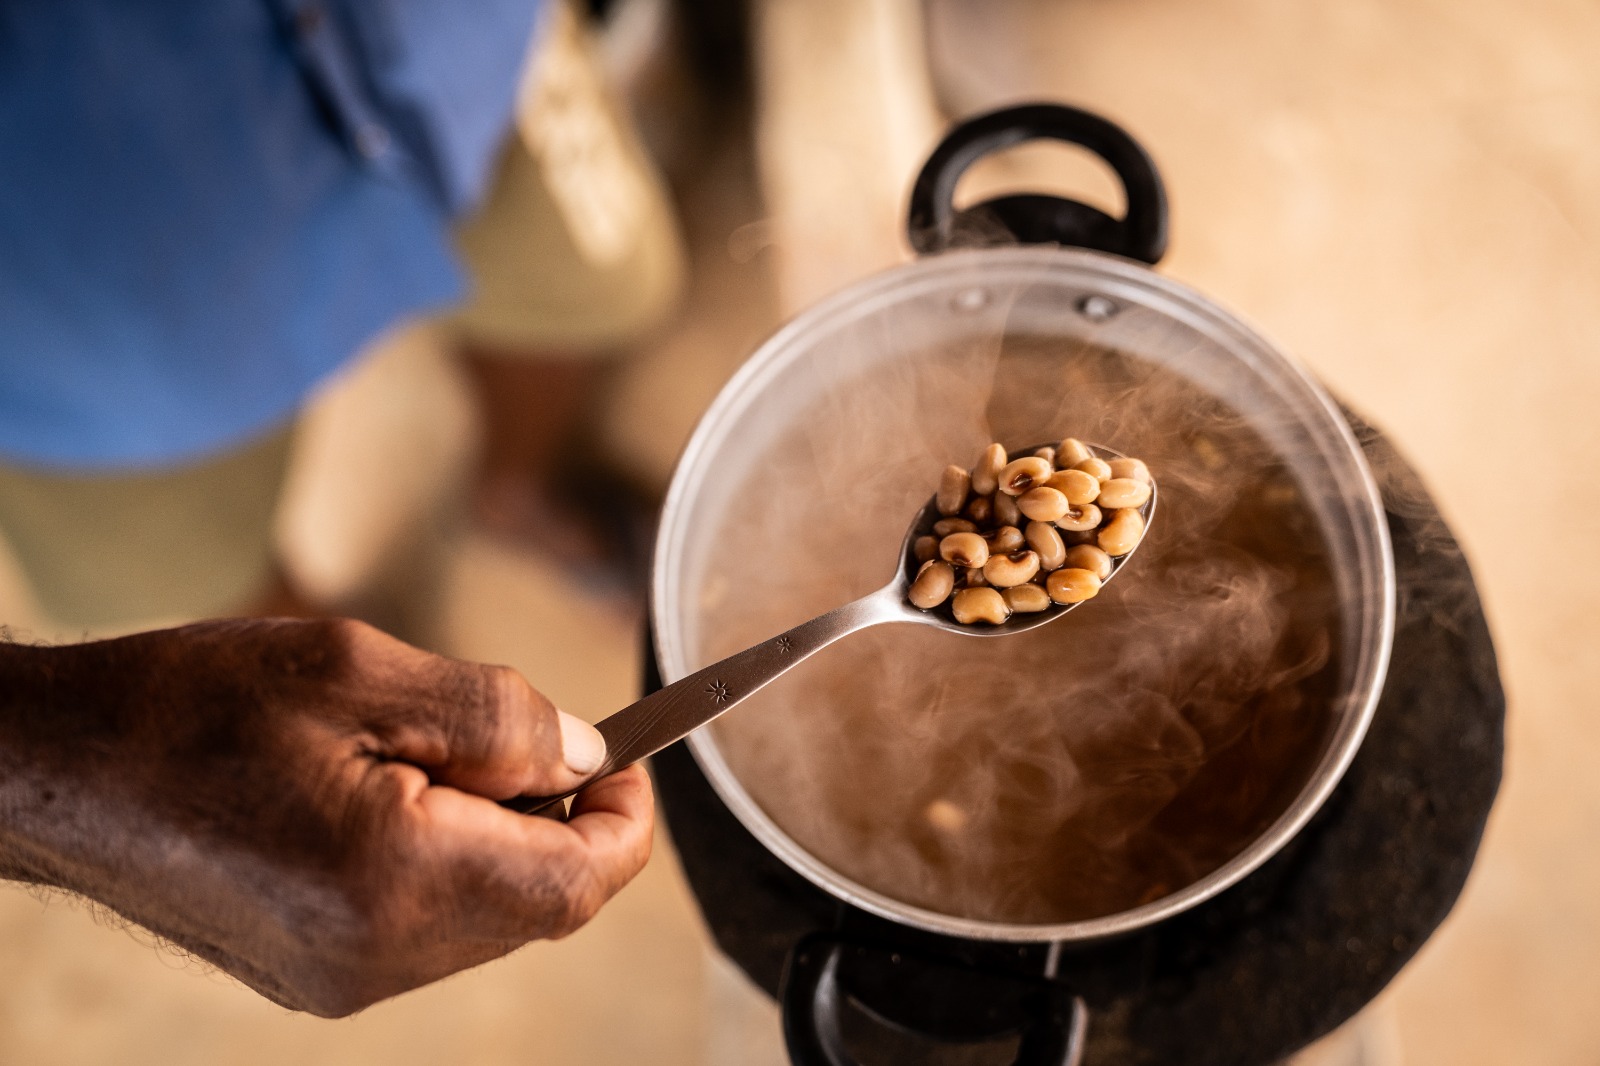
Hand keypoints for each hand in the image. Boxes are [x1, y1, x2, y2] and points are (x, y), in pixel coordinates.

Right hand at [0, 618, 652, 1015]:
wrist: (56, 772)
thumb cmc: (191, 705)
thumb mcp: (360, 669)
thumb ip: (496, 717)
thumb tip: (586, 753)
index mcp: (398, 879)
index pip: (579, 883)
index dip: (626, 819)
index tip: (630, 757)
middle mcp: (378, 955)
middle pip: (541, 905)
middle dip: (562, 818)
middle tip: (522, 735)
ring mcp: (341, 979)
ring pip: (489, 918)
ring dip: (503, 839)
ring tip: (433, 754)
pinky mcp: (313, 976)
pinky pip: (430, 927)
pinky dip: (450, 863)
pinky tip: (395, 797)